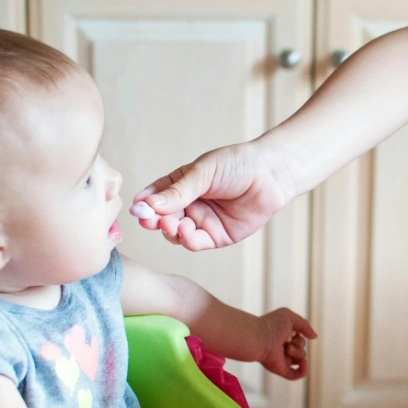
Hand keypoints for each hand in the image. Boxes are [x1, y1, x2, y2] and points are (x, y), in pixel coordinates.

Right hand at [131, 142, 290, 250]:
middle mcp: (188, 204)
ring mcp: (202, 221)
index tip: (137, 208)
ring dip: (169, 231)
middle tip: (149, 220)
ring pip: (175, 233)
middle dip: (153, 220)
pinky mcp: (217, 236)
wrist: (270, 174)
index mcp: (181, 185)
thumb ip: (177, 191)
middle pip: (161, 217)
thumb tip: (147, 204)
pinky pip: (196, 243)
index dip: (144, 204)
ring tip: (171, 224)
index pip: (155, 196)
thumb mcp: (203, 173)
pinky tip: (186, 230)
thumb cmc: (237, 164)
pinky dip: (187, 240)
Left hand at [258, 308, 316, 379]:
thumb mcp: (291, 317)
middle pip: (301, 348)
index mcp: (283, 336)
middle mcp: (282, 348)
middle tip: (285, 340)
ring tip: (286, 348)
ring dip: (297, 352)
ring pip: (300, 359)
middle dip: (298, 343)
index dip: (298, 333)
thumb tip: (314, 337)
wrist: (260, 338)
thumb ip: (305, 325)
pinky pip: (296, 375)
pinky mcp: (281, 369)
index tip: (289, 330)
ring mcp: (282, 359)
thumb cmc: (272, 325)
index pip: (299, 337)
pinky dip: (303, 370)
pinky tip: (304, 363)